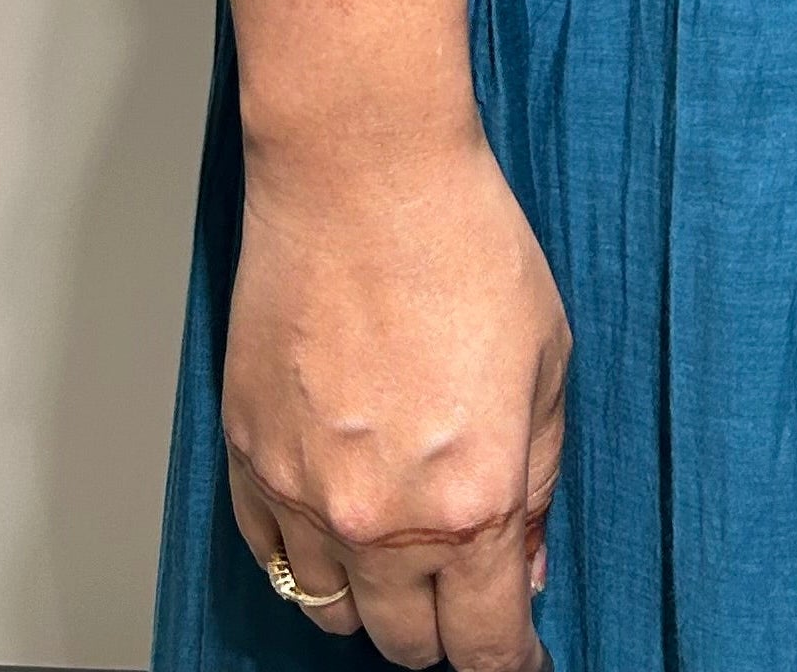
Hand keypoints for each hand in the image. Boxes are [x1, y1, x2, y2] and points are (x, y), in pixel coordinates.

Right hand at [222, 126, 569, 669]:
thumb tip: (529, 556)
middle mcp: (382, 520)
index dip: (513, 660)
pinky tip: (339, 520)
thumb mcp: (548, 360)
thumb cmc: (462, 242)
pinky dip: (308, 557)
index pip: (487, 640)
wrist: (362, 173)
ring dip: (374, 603)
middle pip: (407, 642)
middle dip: (446, 630)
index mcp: (471, 501)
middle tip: (469, 596)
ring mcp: (303, 495)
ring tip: (403, 558)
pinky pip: (273, 555)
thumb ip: (541, 475)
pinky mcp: (248, 458)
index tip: (522, 659)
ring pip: (332, 613)